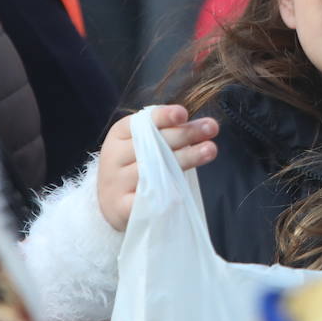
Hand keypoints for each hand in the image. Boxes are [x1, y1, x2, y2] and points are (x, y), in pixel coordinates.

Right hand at [97, 105, 217, 230]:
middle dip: (185, 133)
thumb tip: (201, 126)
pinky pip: (147, 199)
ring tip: (210, 150)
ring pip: (155, 169)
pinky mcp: (121, 207)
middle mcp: (115, 157)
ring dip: (186, 158)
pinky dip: (166, 194)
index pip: (141, 122)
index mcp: (119, 135)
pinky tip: (183, 191)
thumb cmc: (135, 164)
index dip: (163, 116)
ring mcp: (116, 183)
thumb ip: (166, 131)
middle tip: (212, 127)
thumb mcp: (142, 142)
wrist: (109, 201)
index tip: (183, 114)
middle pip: (153, 143)